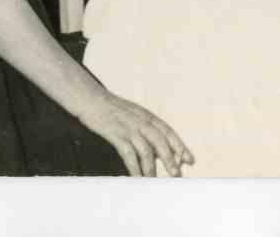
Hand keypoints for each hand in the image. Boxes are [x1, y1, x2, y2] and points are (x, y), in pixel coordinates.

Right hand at [76, 90, 193, 176]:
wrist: (90, 98)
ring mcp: (128, 127)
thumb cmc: (112, 109)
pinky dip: (134, 167)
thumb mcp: (134, 115)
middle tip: (176, 174)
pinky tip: (137, 177)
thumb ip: (147, 131)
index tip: (189, 159)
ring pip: (146, 149)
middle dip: (170, 159)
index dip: (180, 146)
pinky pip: (128, 153)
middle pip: (160, 141)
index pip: (168, 132)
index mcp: (147, 115)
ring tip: (154, 181)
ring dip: (151, 167)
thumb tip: (159, 152)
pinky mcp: (115, 133)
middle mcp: (140, 120)